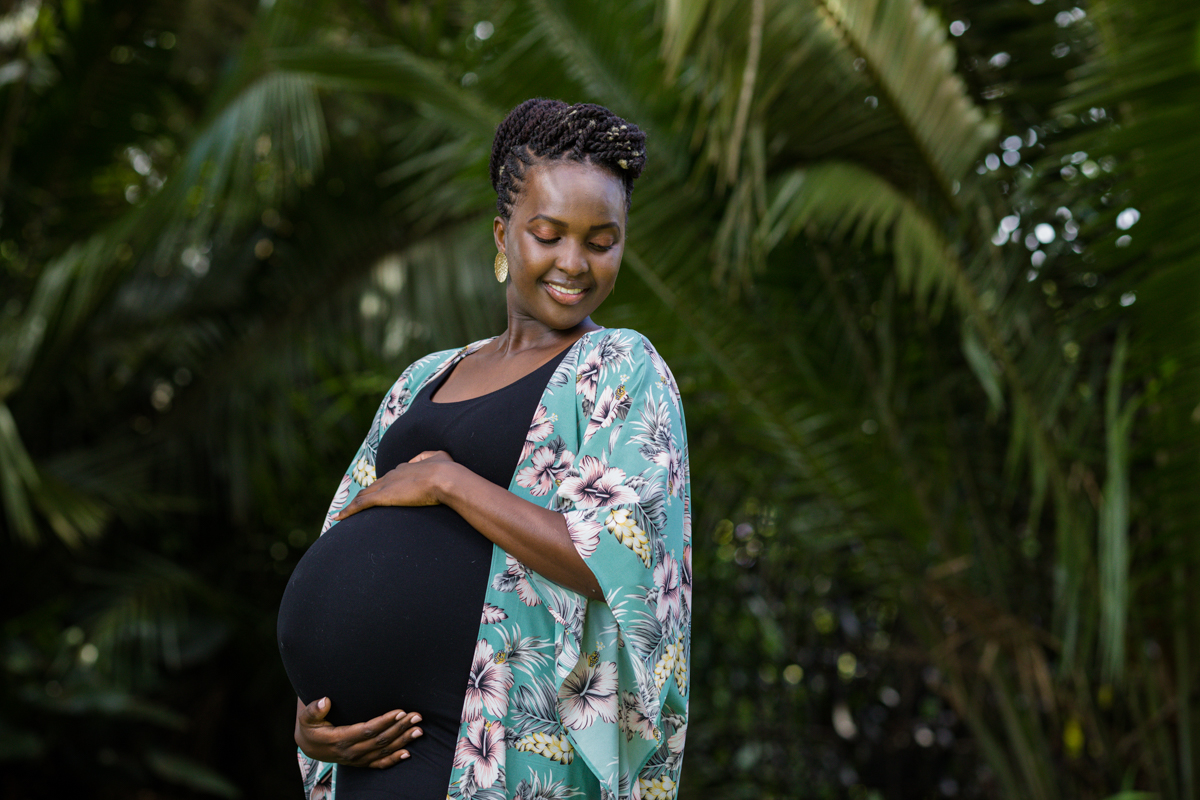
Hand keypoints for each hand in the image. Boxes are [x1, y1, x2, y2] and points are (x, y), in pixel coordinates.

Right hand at [294, 697, 423, 768]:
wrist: (309, 746)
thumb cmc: (311, 727)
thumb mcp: (306, 718)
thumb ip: (313, 709)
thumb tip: (325, 701)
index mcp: (340, 739)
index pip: (368, 730)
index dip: (385, 721)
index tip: (400, 711)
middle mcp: (351, 752)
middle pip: (380, 740)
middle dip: (400, 728)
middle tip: (417, 717)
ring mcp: (357, 759)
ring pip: (384, 751)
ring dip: (403, 741)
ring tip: (419, 730)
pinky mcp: (361, 763)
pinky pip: (379, 764)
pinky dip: (394, 759)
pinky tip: (408, 753)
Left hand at [333, 451, 456, 519]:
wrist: (444, 477)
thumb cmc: (446, 469)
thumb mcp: (439, 456)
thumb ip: (428, 456)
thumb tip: (424, 459)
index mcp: (404, 468)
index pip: (388, 479)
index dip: (382, 486)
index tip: (378, 493)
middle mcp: (391, 475)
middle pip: (372, 486)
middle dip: (365, 495)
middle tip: (357, 505)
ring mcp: (385, 485)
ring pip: (363, 495)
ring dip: (352, 504)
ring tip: (344, 513)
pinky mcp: (382, 497)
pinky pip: (360, 504)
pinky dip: (348, 511)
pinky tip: (338, 517)